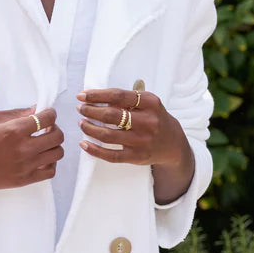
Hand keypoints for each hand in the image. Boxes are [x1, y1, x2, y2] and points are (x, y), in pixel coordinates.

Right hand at [0, 107, 63, 190]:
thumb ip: (16, 114)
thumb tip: (35, 110)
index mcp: (14, 130)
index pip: (47, 118)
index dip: (50, 113)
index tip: (47, 114)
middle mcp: (23, 149)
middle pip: (57, 136)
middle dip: (54, 128)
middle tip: (44, 128)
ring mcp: (24, 166)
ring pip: (57, 154)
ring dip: (53, 145)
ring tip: (42, 143)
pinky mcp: (23, 180)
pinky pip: (50, 172)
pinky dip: (50, 163)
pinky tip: (40, 158)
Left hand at [77, 87, 193, 201]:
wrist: (173, 144)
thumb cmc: (154, 119)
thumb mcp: (147, 103)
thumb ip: (125, 100)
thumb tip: (95, 99)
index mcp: (150, 103)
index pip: (118, 95)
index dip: (97, 95)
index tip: (82, 95)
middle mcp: (148, 121)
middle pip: (111, 115)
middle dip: (90, 111)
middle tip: (80, 108)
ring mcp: (142, 141)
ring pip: (108, 135)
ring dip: (90, 128)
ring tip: (82, 123)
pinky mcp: (137, 157)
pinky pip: (111, 155)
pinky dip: (94, 150)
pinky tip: (84, 143)